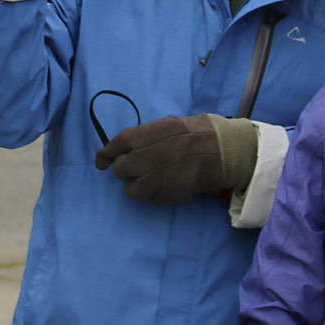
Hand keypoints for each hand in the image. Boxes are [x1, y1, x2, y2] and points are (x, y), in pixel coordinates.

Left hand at [95, 114, 256, 204]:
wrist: (223, 149)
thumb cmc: (196, 133)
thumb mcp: (167, 125)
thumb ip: (144, 136)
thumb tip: (120, 149)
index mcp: (147, 134)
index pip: (117, 144)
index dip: (106, 153)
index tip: (101, 161)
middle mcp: (148, 155)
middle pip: (121, 169)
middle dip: (125, 171)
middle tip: (135, 170)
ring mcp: (157, 176)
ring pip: (132, 190)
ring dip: (137, 188)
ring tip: (151, 182)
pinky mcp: (168, 193)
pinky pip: (152, 199)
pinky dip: (156, 196)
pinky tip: (168, 186)